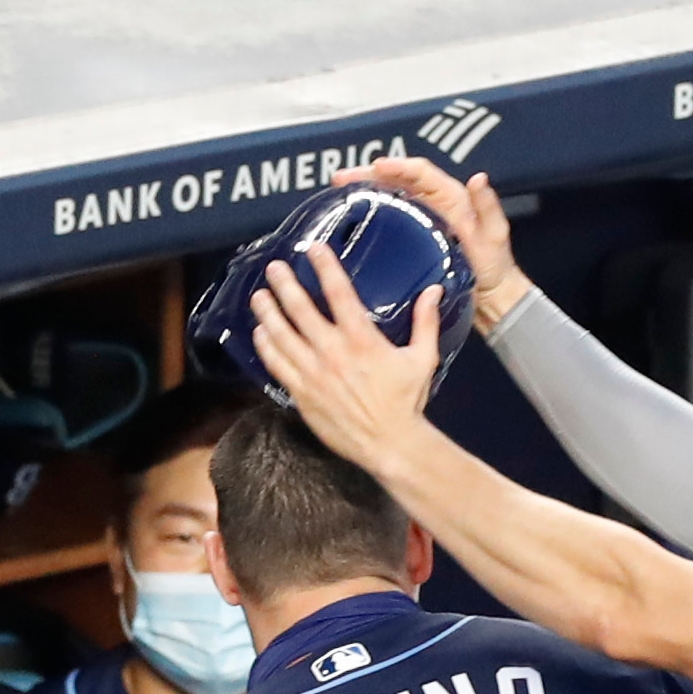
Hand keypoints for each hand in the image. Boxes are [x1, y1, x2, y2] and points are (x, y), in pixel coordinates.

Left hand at [248, 244, 444, 479]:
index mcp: (362, 340)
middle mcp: (333, 352)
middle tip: (274, 267)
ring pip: (281, 334)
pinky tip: (261, 333)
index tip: (313, 249)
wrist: (389, 444)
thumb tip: (433, 291)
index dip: (324, 266)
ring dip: (268, 312)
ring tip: (259, 296)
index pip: (339, 293)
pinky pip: (277, 364)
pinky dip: (266, 346)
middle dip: (285, 284)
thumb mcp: (423, 359)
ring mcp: (313, 373)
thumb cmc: (407, 402)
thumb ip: (425, 322)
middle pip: (300, 309)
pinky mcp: (302, 393)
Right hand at [342, 156, 532, 332]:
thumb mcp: (495, 235)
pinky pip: (390, 213)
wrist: (491, 295)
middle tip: (343, 177)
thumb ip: (487, 206)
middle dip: (369, 174)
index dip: (398, 166)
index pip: (420, 172)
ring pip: (389, 192)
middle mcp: (435, 202)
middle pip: (397, 178)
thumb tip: (478, 178)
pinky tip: (354, 212)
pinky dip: (371, 208)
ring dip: (365, 187)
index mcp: (452, 197)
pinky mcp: (414, 235)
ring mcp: (423, 217)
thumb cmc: (495, 266)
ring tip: (340, 188)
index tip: (376, 167)